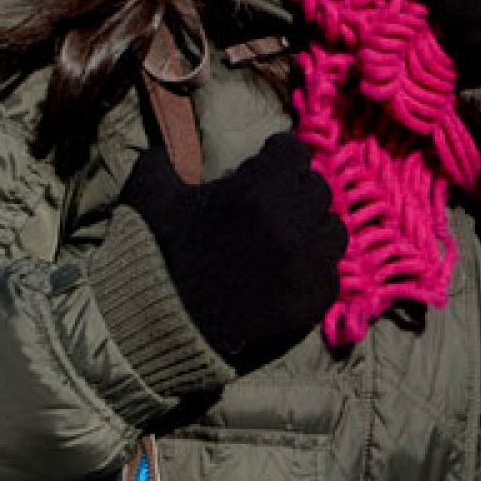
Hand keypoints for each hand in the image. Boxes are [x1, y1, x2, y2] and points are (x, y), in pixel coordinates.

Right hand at [120, 133, 345, 372]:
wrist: (160, 333)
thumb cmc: (154, 258)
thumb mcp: (149, 196)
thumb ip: (162, 160)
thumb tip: (164, 147)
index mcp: (261, 189)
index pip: (293, 151)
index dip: (275, 156)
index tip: (262, 165)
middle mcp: (296, 221)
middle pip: (315, 187)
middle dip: (292, 189)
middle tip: (269, 204)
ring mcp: (312, 261)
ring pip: (332, 226)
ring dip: (310, 226)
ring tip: (283, 238)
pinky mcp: (318, 298)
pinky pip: (330, 268)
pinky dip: (313, 266)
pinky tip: (287, 273)